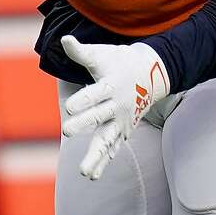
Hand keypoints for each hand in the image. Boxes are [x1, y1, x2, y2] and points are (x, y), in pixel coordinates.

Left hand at [60, 35, 169, 179]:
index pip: (95, 94)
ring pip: (107, 139)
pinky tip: (93, 174)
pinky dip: (104, 160)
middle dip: (84, 123)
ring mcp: (121, 120)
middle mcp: (117, 105)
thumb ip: (81, 52)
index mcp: (111, 85)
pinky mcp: (123, 130)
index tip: (69, 107)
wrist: (151, 74)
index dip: (83, 100)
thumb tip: (64, 40)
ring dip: (96, 155)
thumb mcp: (101, 55)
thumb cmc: (119, 62)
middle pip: (99, 116)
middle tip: (66, 132)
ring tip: (84, 172)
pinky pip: (112, 147)